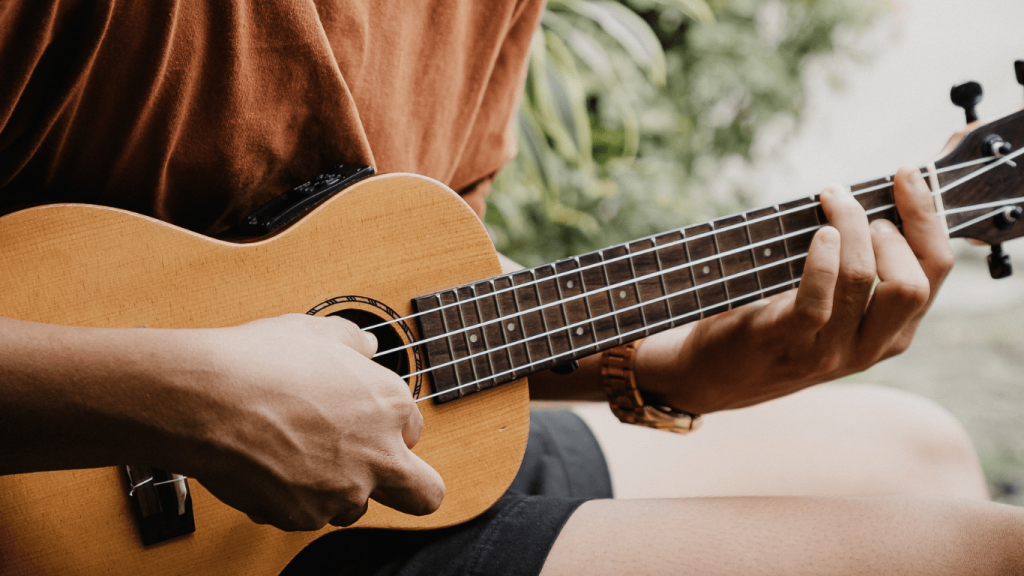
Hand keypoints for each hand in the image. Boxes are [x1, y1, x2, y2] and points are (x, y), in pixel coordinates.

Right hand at [175, 314, 443, 530]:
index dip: (390, 427)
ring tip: (298, 458)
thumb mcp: (316, 332)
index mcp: (390, 405)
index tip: (365, 422)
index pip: (414, 430)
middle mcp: (377, 455)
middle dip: (410, 486)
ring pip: (356, 508)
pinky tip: (266, 468)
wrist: (208, 400)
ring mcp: (342, 492)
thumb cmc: (260, 362)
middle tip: (379, 472)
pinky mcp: (303, 517)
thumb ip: (352, 342)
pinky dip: (290, 499)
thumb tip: (365, 347)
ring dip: (337, 491)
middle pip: (424, 494)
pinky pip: (305, 515)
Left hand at [637, 166, 953, 412]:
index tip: (907, 177)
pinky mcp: (789, 342)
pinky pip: (818, 298)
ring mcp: (830, 351)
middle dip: (892, 226)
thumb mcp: (833, 307)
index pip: (934, 272)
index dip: (928, 218)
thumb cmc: (774, 324)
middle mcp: (869, 347)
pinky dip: (822, 259)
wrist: (714, 373)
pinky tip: (819, 234)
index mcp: (891, 333)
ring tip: (831, 203)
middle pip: (912, 283)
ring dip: (850, 227)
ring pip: (864, 279)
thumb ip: (861, 271)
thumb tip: (873, 200)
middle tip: (854, 203)